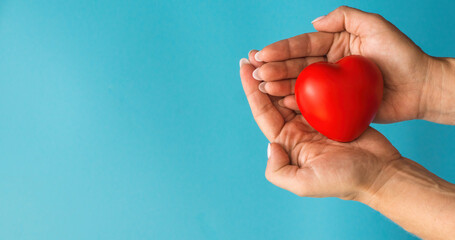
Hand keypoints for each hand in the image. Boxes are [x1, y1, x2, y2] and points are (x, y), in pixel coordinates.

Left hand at [239, 58, 400, 198]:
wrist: (380, 174)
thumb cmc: (344, 181)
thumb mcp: (303, 183)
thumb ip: (278, 170)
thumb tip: (271, 145)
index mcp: (287, 142)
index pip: (263, 112)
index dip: (251, 90)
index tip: (244, 67)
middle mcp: (297, 128)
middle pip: (274, 97)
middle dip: (262, 76)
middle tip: (252, 54)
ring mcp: (315, 117)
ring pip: (293, 90)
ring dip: (281, 71)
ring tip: (268, 52)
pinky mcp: (333, 109)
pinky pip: (316, 88)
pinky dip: (306, 74)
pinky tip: (299, 59)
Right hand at [250, 6, 438, 122]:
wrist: (421, 87)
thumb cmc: (402, 55)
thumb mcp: (376, 26)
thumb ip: (345, 17)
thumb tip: (314, 22)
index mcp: (334, 44)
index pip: (302, 45)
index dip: (280, 49)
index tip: (260, 54)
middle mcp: (329, 64)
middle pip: (295, 65)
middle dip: (273, 68)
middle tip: (254, 73)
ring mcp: (330, 86)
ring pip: (299, 84)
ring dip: (279, 85)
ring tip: (261, 87)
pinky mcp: (335, 105)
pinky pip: (311, 103)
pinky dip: (295, 102)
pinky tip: (280, 102)